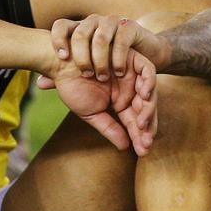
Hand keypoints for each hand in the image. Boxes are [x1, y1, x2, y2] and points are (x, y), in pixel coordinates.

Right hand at [38, 46, 158, 155]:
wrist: (61, 65)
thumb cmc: (73, 87)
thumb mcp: (92, 113)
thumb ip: (109, 128)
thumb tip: (125, 147)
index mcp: (122, 101)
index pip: (135, 121)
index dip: (140, 136)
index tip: (143, 151)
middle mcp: (130, 89)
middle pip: (146, 110)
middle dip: (148, 127)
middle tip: (147, 142)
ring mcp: (133, 74)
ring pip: (149, 93)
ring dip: (148, 109)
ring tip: (141, 124)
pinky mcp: (133, 59)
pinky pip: (148, 70)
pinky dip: (149, 82)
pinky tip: (144, 96)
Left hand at [46, 15, 168, 80]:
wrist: (143, 57)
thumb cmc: (110, 65)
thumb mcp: (86, 71)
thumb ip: (65, 75)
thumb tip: (39, 83)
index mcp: (80, 29)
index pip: (62, 25)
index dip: (58, 38)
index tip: (61, 57)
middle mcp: (94, 22)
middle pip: (81, 32)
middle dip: (82, 56)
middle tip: (86, 74)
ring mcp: (113, 22)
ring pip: (101, 36)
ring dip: (101, 59)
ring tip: (102, 77)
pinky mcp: (130, 27)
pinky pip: (122, 39)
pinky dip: (119, 57)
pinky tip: (119, 71)